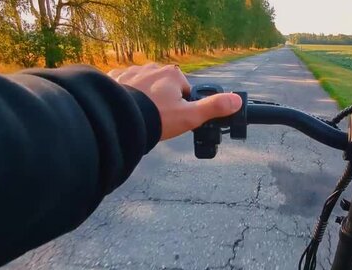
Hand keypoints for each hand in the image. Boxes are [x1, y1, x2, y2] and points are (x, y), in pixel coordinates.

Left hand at [108, 64, 241, 139]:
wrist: (120, 120)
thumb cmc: (157, 119)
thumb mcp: (191, 117)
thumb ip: (214, 108)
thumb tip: (238, 101)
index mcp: (173, 74)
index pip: (184, 91)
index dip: (182, 107)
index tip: (174, 119)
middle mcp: (153, 67)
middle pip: (165, 87)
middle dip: (163, 102)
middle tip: (158, 120)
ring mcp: (132, 71)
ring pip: (144, 86)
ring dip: (144, 98)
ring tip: (142, 117)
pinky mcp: (114, 77)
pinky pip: (124, 84)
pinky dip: (126, 95)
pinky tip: (126, 108)